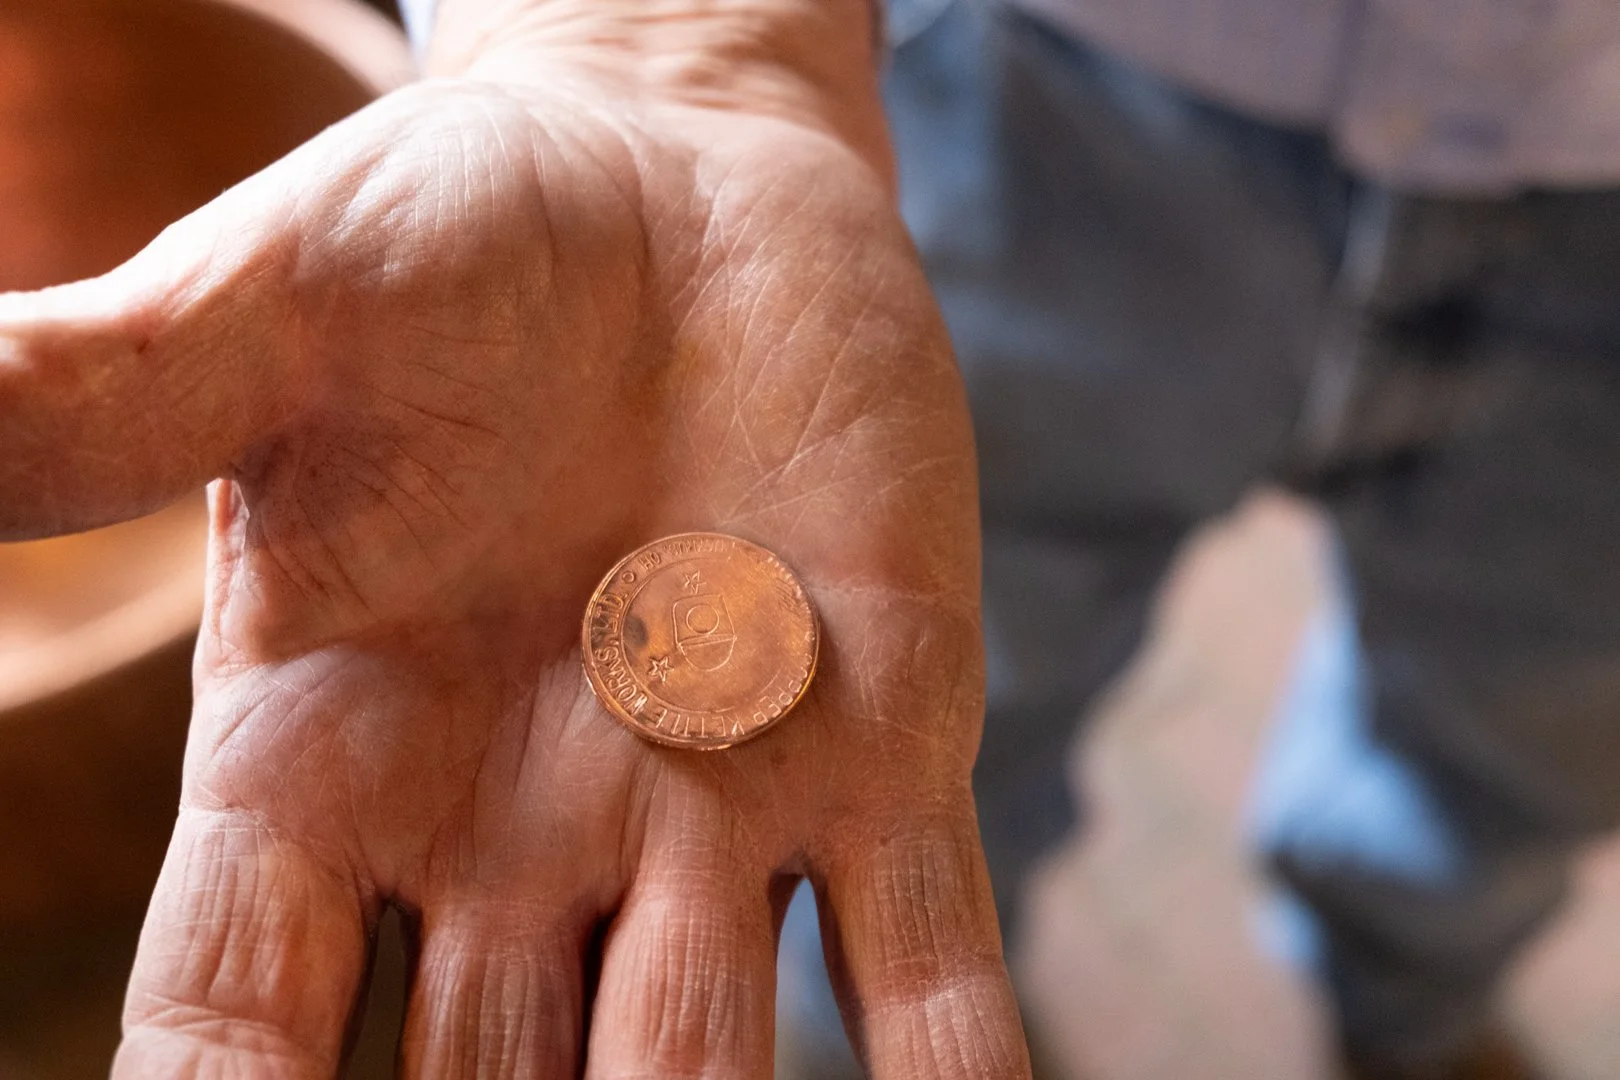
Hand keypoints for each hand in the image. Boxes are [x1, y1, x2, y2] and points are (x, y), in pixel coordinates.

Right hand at [0, 11, 1028, 1077]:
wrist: (673, 183)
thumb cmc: (449, 243)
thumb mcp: (264, 318)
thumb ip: (84, 403)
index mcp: (328, 761)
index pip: (234, 1027)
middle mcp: (515, 830)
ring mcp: (710, 806)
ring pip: (699, 1068)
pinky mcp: (879, 747)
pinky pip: (924, 964)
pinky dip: (953, 1074)